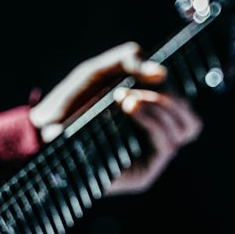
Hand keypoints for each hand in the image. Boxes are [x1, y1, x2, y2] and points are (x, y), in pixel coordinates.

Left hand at [29, 41, 202, 194]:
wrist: (43, 131)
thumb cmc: (70, 103)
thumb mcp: (99, 71)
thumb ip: (129, 59)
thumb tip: (162, 73)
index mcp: (150, 118)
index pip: (184, 110)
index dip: (177, 90)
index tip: (151, 74)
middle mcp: (152, 140)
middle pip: (191, 123)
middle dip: (172, 98)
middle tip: (139, 88)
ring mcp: (148, 157)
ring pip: (182, 131)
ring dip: (160, 105)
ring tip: (125, 97)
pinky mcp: (142, 174)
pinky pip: (166, 145)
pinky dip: (153, 119)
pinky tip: (129, 105)